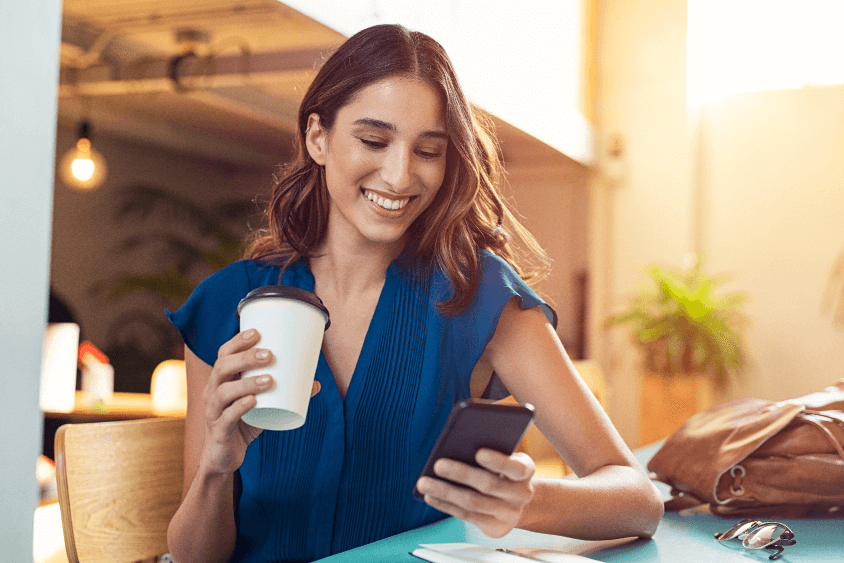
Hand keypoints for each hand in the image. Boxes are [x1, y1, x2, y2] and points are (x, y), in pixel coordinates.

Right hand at [199, 329, 320, 474]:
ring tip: (269, 379)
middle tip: (270, 355)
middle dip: (246, 358)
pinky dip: (240, 408)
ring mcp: (213, 412)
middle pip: (222, 368)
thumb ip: (285, 393)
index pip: (224, 354)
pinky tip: (253, 401)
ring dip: (247, 382)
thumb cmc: (243, 422)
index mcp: (221, 380)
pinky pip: (226, 417)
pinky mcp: (219, 432)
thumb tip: (316, 384)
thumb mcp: (263, 405)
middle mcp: (212, 392)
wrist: (224, 456)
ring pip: (224, 392)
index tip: (257, 332)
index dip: (238, 342)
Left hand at [415, 448, 534, 537]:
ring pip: (473, 503)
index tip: (479, 453)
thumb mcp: (504, 456)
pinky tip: (430, 495)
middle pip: (489, 485)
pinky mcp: (495, 528)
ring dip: (446, 492)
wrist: (517, 501)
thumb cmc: (503, 470)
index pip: (516, 467)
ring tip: (424, 482)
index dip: (498, 461)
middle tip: (438, 464)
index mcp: (526, 470)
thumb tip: (456, 443)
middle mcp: (521, 494)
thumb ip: (489, 448)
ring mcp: (509, 514)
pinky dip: (446, 505)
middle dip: (461, 474)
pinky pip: (467, 516)